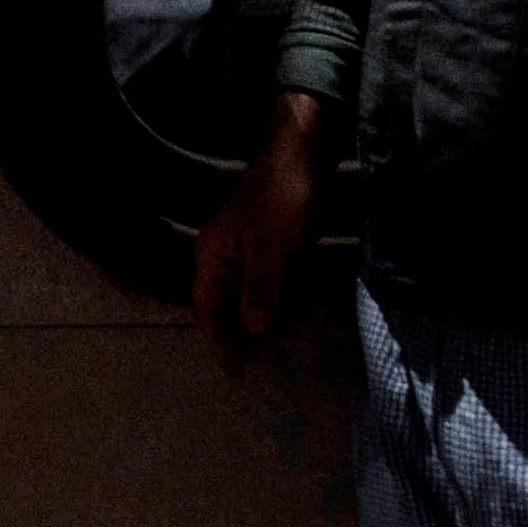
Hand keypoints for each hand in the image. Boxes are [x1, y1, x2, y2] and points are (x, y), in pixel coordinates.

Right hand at [190, 93, 331, 375]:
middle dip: (257, 335)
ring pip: (261, 303)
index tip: (235, 372)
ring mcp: (253, 258)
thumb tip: (251, 328)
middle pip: (234, 311)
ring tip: (310, 330)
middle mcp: (228, 261)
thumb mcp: (271, 245)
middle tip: (280, 357)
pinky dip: (297, 303)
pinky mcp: (278, 254)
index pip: (208, 309)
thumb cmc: (282, 196)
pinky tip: (318, 313)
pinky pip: (282, 289)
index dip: (220, 342)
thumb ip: (261, 287)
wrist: (306, 154)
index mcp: (213, 257)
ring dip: (284, 320)